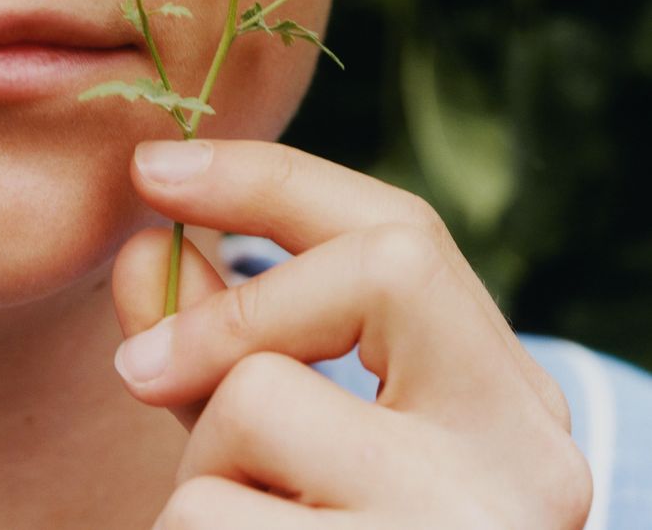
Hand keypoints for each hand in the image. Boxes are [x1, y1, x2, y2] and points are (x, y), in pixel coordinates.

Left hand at [112, 139, 592, 528]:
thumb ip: (223, 344)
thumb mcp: (290, 445)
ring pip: (257, 403)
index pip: (405, 233)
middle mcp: (522, 456)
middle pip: (364, 275)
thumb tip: (147, 246)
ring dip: (205, 467)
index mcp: (507, 400)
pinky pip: (214, 514)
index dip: (270, 179)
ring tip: (251, 529)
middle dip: (230, 310)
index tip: (152, 167)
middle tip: (139, 372)